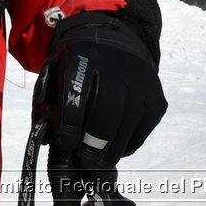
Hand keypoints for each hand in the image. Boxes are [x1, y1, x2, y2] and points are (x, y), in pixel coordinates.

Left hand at [44, 13, 165, 204]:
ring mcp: (141, 85)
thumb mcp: (57, 71)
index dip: (69, 124)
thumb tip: (47, 138)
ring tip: (99, 161)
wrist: (116, 44)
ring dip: (111, 151)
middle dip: (93, 144)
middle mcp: (116, 69)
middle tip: (85, 162)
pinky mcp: (157, 100)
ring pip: (127, 128)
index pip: (76, 95)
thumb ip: (48, 102)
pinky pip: (143, 132)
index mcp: (83, 59)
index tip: (65, 142)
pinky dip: (128, 144)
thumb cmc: (79, 66)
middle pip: (107, 116)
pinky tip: (116, 145)